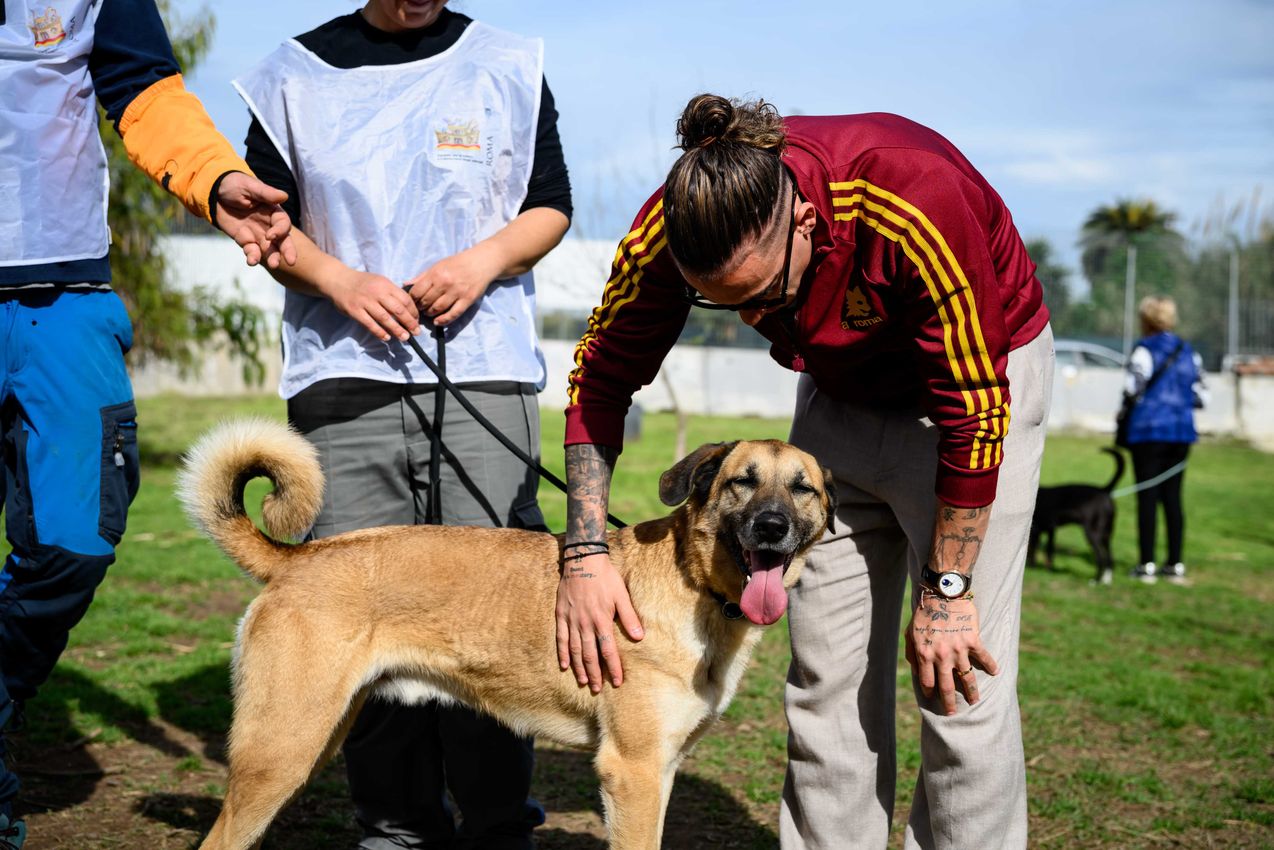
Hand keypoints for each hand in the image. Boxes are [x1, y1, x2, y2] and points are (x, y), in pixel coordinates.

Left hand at [214, 172, 297, 269]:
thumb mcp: (250, 186)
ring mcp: (257, 234)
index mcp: (273, 211)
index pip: (283, 223)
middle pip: (282, 239)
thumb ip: (266, 193)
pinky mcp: (245, 240)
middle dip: (287, 250)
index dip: (280, 231)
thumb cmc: (235, 184)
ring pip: (269, 249)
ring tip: (274, 265)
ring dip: (273, 257)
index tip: (270, 236)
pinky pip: (251, 251)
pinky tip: (251, 261)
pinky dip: (253, 257)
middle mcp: (269, 224)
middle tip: (291, 262)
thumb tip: (284, 196)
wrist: (214, 191)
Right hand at [326, 269, 420, 341]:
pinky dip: (379, 332)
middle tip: (416, 332)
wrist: (338, 280)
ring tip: (405, 337)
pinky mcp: (355, 311)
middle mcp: (376, 292)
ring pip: (385, 318)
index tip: (417, 320)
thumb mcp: (380, 282)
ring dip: (397, 330)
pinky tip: (387, 337)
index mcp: (385, 284)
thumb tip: (408, 308)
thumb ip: (392, 293)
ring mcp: (365, 302)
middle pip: (398, 310)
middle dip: (409, 322)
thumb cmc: (362, 283)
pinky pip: (369, 324)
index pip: (405, 299)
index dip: (413, 311)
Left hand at [406, 246, 502, 325]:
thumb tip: (406, 284)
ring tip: (429, 314)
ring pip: (438, 309)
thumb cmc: (457, 264)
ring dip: (430, 314)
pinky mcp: (467, 300)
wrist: (481, 262)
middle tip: (420, 309)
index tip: (414, 302)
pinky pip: (453, 314)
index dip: (413, 299)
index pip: (417, 291)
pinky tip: (438, 322)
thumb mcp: (438, 266)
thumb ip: (422, 276)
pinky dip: (444, 320)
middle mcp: (445, 283)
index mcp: (436, 274)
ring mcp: (457, 292)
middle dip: (421, 308)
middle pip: (426, 302)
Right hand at [555, 553, 643, 692]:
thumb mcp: (621, 594)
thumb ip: (629, 617)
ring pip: (574, 650)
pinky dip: (562, 653)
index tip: (616, 682)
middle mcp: (585, 624)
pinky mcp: (561, 615)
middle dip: (594, 674)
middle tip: (596, 689)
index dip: (613, 668)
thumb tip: (639, 637)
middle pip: (589, 655)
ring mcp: (571, 620)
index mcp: (601, 620)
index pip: (608, 651)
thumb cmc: (605, 576)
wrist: (583, 560)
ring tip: (583, 682)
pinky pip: (560, 638)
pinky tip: (564, 665)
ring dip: (579, 667)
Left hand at [905, 591, 998, 715]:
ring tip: (975, 701)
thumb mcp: (910, 633)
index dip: (930, 691)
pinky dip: (991, 666)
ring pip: (967, 677)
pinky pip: (984, 657)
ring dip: (972, 692)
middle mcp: (942, 656)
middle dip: (949, 702)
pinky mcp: (973, 641)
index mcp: (925, 654)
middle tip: (952, 713)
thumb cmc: (924, 613)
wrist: (942, 594)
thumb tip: (915, 670)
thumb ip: (912, 653)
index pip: (928, 681)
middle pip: (947, 686)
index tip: (933, 697)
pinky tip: (995, 673)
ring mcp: (959, 650)